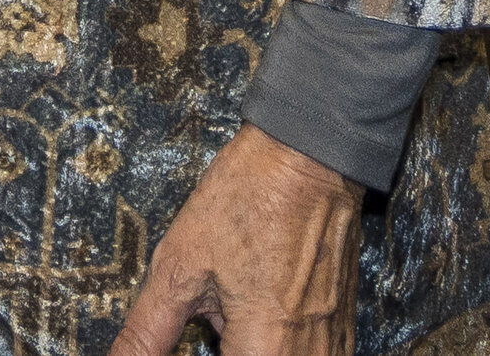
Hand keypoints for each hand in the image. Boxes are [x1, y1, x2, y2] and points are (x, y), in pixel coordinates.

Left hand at [107, 130, 361, 355]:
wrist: (308, 154)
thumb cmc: (247, 199)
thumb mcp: (180, 267)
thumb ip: (148, 331)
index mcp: (269, 350)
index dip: (204, 354)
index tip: (193, 341)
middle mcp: (311, 355)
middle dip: (224, 350)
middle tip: (206, 325)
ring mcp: (332, 343)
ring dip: (247, 349)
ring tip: (229, 318)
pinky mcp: (341, 327)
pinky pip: (307, 355)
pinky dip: (275, 345)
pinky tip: (256, 316)